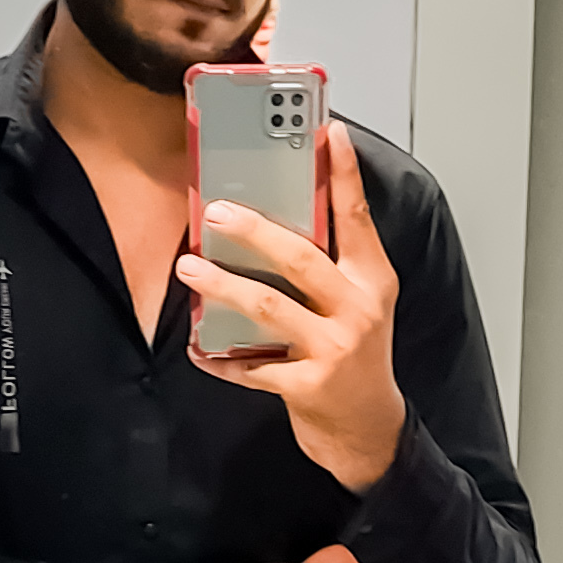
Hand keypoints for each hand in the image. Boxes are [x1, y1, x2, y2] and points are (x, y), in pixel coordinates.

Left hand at [181, 123, 405, 492]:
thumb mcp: (359, 304)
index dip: (344, 173)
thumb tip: (275, 222)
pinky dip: (219, 357)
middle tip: (216, 210)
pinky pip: (251, 366)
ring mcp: (332, 348)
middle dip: (254, 230)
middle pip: (300, 257)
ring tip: (190, 266)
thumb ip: (331, 266)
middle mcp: (357, 310)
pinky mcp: (307, 385)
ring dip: (222, 285)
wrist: (370, 430)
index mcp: (372, 280)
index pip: (357, 216)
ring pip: (269, 306)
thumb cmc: (357, 358)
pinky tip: (198, 347)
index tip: (329, 132)